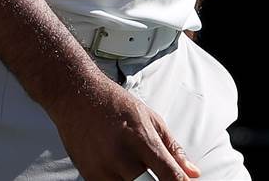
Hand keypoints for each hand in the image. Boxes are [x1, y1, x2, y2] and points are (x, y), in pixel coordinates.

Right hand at [49, 78, 199, 180]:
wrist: (76, 95)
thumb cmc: (115, 104)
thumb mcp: (151, 119)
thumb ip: (173, 149)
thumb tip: (193, 173)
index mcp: (142, 138)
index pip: (170, 176)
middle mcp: (122, 156)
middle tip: (159, 176)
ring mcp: (103, 168)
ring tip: (138, 170)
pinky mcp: (89, 175)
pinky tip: (123, 172)